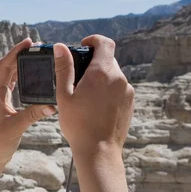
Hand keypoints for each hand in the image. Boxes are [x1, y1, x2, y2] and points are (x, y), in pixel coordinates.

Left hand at [0, 38, 55, 166]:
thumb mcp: (16, 127)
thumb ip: (33, 114)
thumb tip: (52, 105)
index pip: (4, 66)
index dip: (15, 52)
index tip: (28, 42)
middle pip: (6, 67)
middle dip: (19, 55)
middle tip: (35, 46)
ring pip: (8, 76)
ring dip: (19, 65)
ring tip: (33, 56)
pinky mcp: (2, 105)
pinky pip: (11, 86)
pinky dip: (19, 77)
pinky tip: (29, 75)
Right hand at [53, 35, 133, 155]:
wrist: (99, 151)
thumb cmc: (78, 124)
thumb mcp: (64, 95)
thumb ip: (63, 68)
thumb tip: (60, 47)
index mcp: (102, 73)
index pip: (105, 43)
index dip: (94, 40)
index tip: (83, 46)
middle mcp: (119, 79)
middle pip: (109, 59)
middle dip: (94, 62)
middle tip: (79, 77)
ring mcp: (127, 91)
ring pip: (114, 75)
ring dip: (101, 78)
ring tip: (86, 96)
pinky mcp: (130, 103)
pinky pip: (119, 89)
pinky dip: (109, 90)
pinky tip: (96, 106)